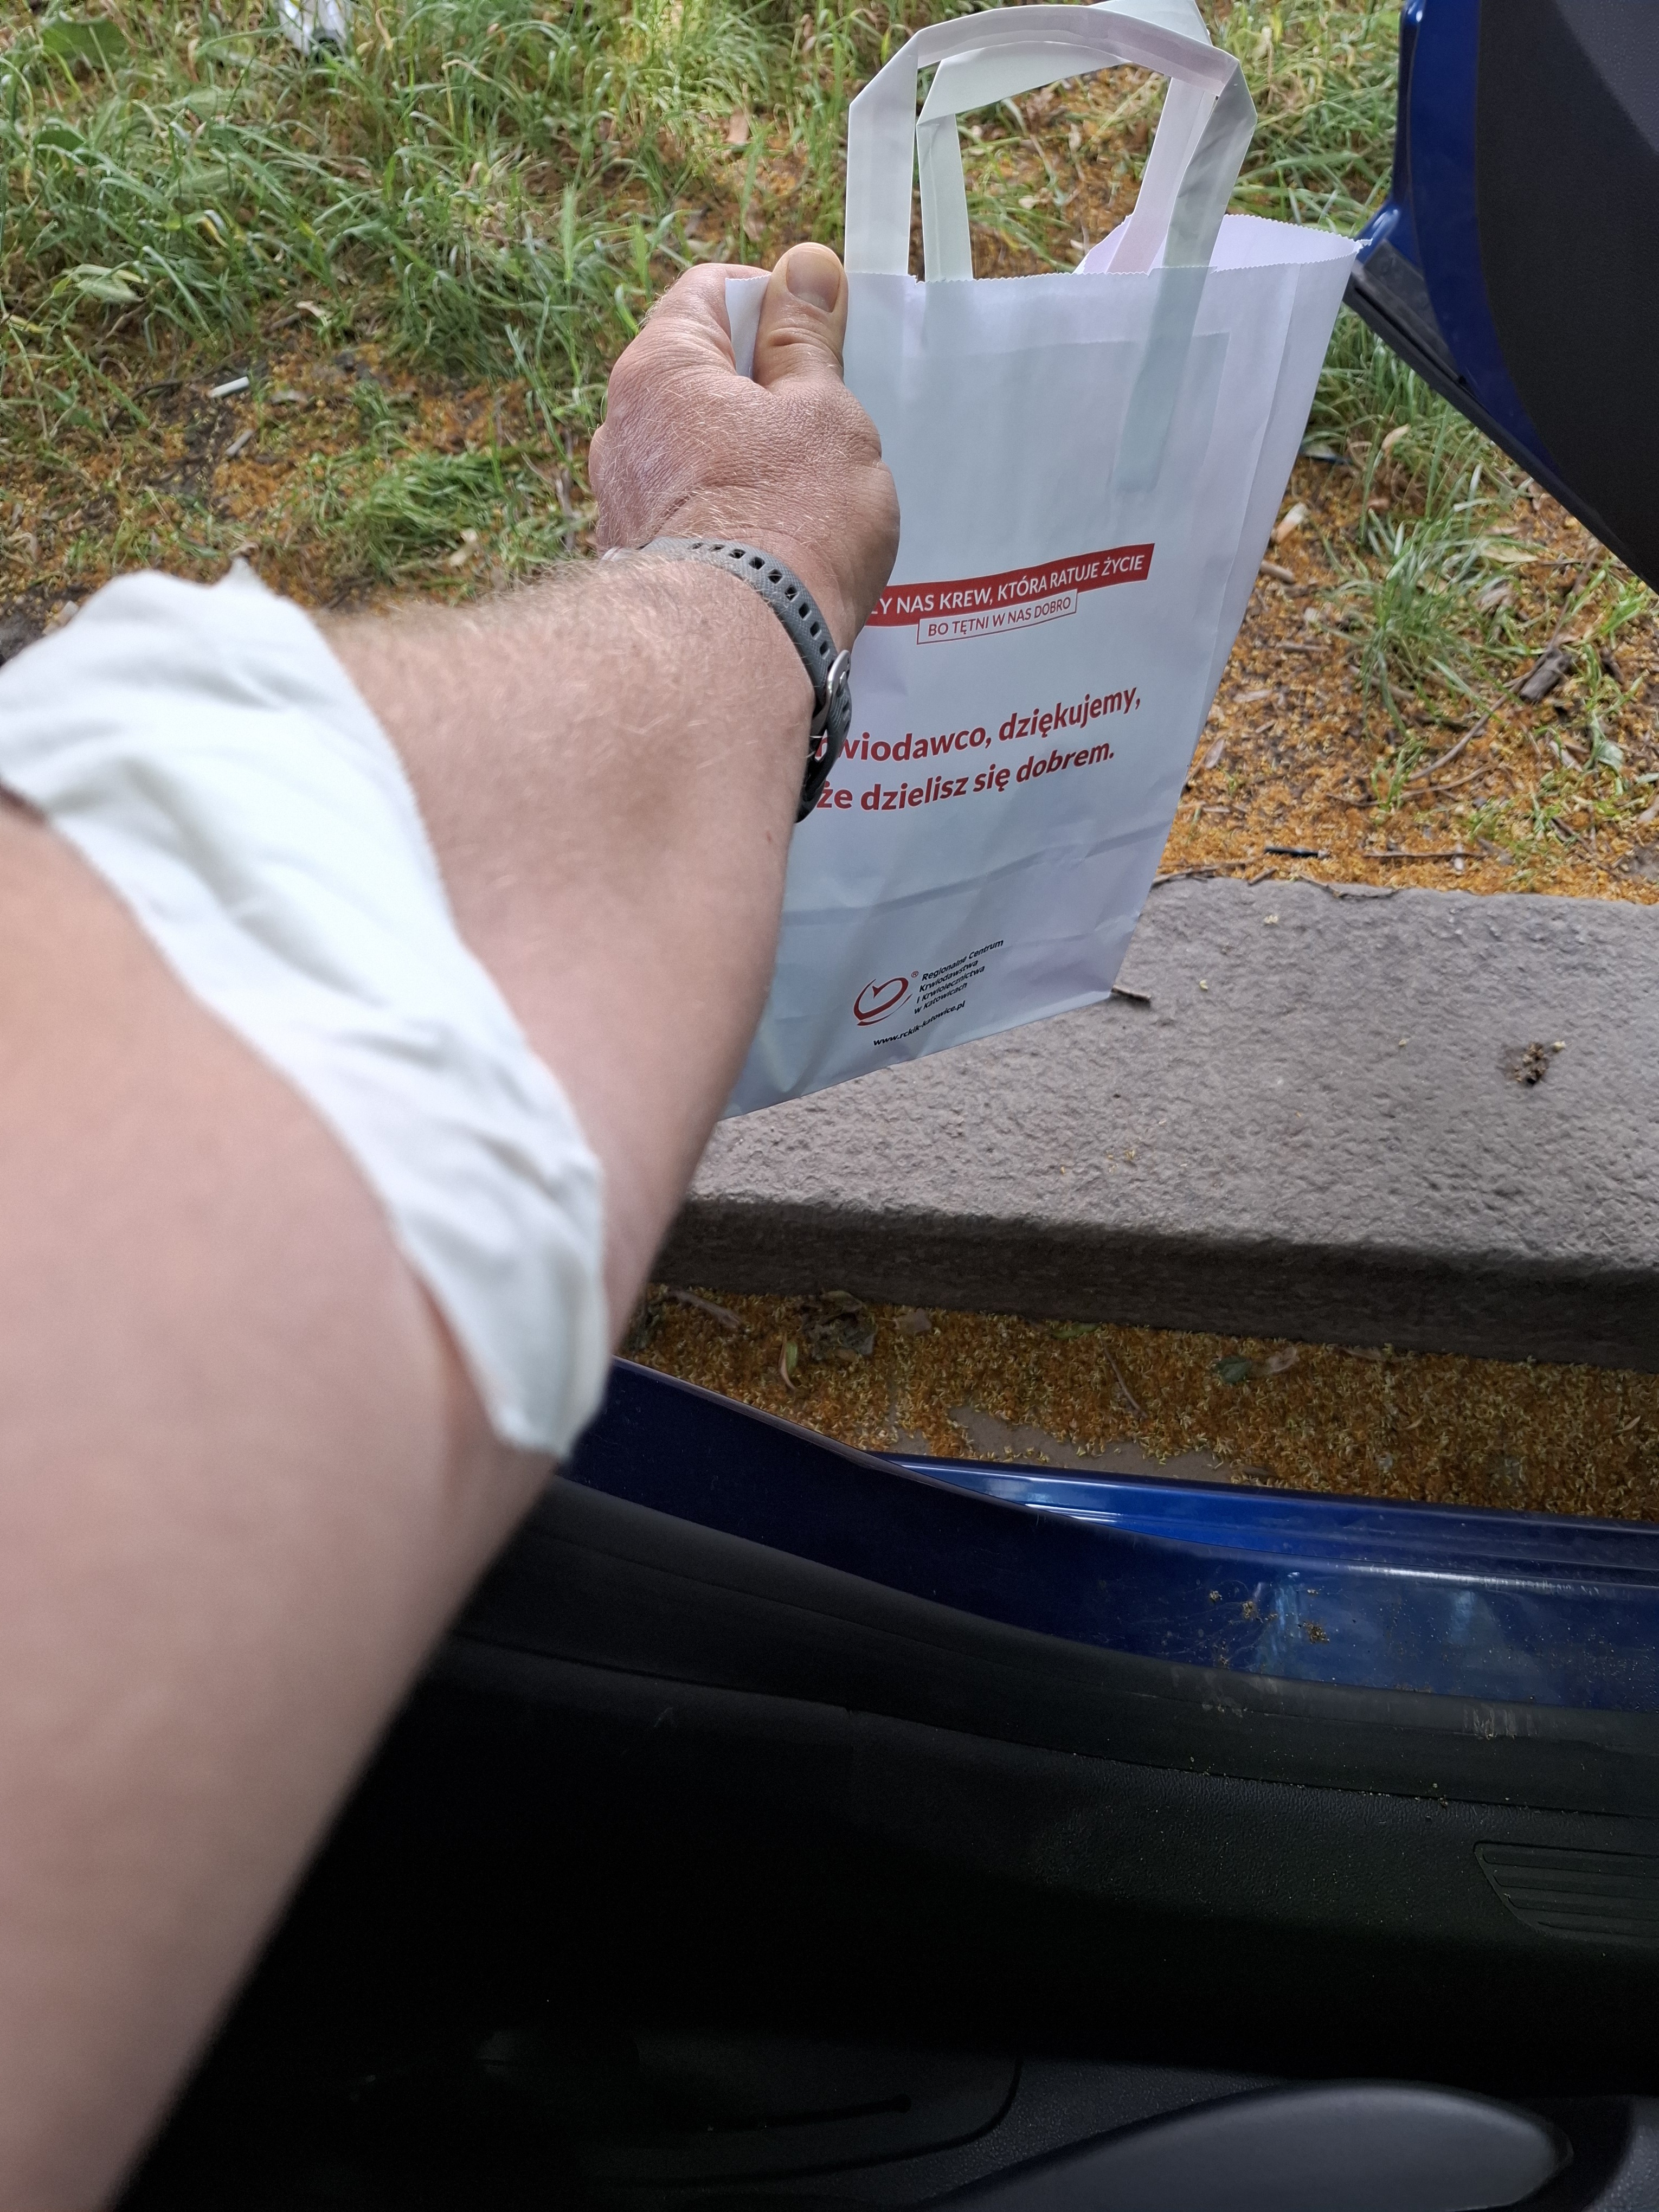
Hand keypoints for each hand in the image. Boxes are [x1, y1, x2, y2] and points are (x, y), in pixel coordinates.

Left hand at [589, 244, 899, 649]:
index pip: (709, 291)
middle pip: (701, 375)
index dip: (773, 301)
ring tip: (807, 502)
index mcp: (660, 368)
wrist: (735, 653)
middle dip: (765, 392)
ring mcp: (621, 502)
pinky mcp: (637, 566)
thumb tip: (806, 270)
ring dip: (749, 462)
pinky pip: (690, 515)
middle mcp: (620, 429)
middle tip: (826, 427)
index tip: (822, 338)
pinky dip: (730, 519)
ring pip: (696, 451)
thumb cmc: (791, 521)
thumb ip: (808, 341)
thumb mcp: (823, 412)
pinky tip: (777, 552)